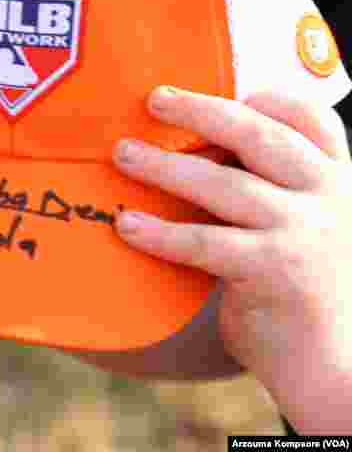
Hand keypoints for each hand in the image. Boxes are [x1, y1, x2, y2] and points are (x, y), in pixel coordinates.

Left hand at [111, 86, 351, 433]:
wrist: (335, 366)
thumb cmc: (303, 295)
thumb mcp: (304, 232)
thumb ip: (270, 196)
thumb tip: (190, 161)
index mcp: (337, 181)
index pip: (315, 119)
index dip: (270, 99)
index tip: (226, 88)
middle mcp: (329, 198)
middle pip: (261, 136)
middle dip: (203, 111)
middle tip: (156, 99)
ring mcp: (304, 233)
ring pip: (225, 185)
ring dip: (166, 167)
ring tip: (123, 155)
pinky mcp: (275, 272)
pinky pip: (205, 243)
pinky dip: (160, 233)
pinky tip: (127, 225)